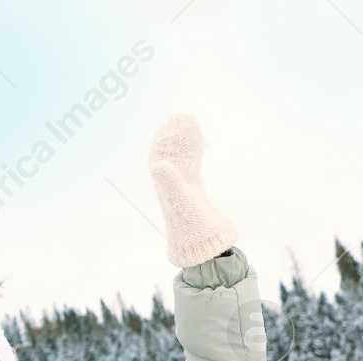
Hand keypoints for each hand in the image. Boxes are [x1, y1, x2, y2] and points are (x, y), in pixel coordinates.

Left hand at [148, 113, 236, 267]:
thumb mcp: (181, 202)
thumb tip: (157, 164)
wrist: (205, 243)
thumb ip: (170, 182)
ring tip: (189, 120)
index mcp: (163, 185)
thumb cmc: (192, 225)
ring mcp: (182, 185)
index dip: (163, 140)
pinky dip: (195, 150)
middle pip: (170, 153)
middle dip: (175, 135)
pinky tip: (199, 139)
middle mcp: (170, 184)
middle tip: (180, 115)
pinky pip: (192, 163)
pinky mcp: (194, 188)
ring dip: (185, 140)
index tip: (168, 123)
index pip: (159, 156)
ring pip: (182, 156)